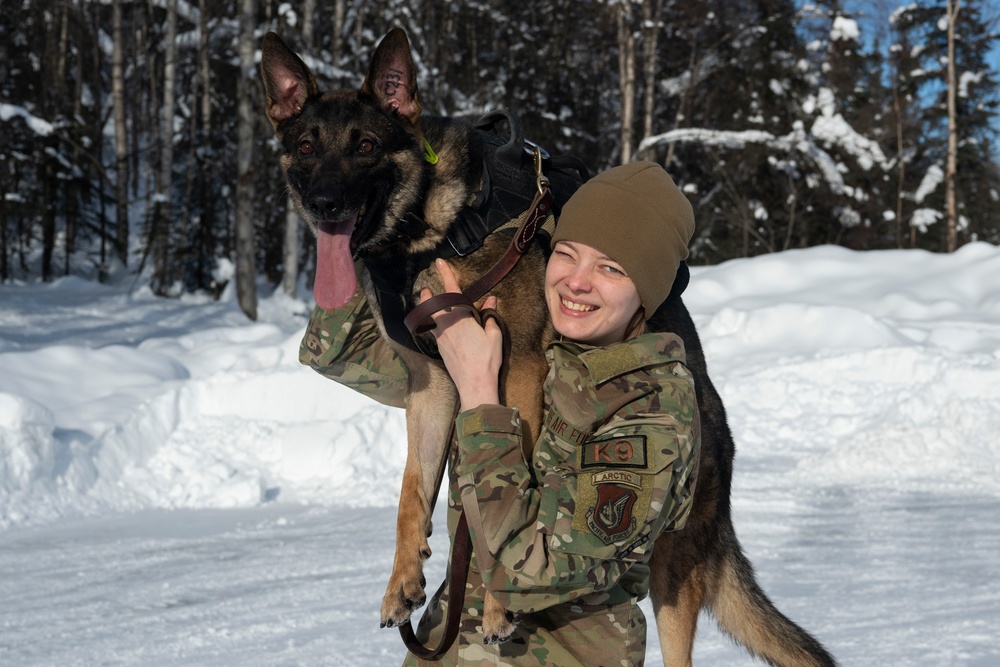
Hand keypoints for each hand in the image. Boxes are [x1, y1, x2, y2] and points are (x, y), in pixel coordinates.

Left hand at [420, 259, 503, 410]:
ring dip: (427, 308)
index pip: (452, 292)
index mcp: (462, 319)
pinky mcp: (441, 349)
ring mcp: (442, 339)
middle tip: (425, 288)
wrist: (475, 385)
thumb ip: (490, 316)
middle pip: (434, 305)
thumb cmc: (487, 360)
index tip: (439, 263)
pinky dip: (432, 323)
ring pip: (430, 318)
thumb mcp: (494, 335)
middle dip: (429, 295)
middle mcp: (448, 327)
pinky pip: (433, 331)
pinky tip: (436, 325)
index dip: (446, 275)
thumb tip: (491, 300)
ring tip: (425, 301)